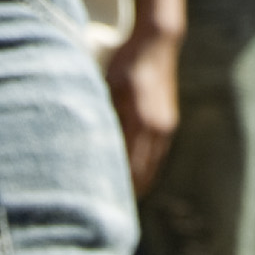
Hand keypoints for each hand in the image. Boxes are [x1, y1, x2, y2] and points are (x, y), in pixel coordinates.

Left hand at [106, 21, 182, 194]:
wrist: (157, 42)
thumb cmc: (126, 61)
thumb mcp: (109, 85)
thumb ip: (102, 114)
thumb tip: (86, 144)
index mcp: (140, 120)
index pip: (126, 167)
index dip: (112, 188)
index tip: (95, 205)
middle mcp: (156, 129)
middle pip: (140, 175)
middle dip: (123, 194)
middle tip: (100, 211)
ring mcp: (165, 128)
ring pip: (150, 170)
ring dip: (135, 186)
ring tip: (113, 202)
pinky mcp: (167, 124)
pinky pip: (155, 158)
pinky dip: (143, 172)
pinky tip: (130, 180)